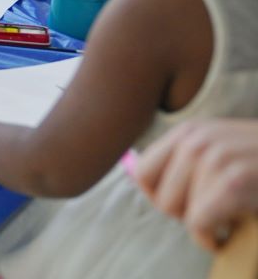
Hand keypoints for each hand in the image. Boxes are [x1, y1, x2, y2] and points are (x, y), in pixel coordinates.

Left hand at [136, 119, 257, 250]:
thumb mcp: (224, 151)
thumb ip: (188, 161)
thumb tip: (136, 175)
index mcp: (190, 132)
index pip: (142, 173)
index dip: (161, 197)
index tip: (188, 205)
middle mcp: (197, 140)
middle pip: (160, 199)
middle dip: (186, 215)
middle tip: (217, 213)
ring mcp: (215, 158)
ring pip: (180, 214)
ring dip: (205, 227)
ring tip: (230, 218)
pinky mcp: (233, 183)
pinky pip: (198, 224)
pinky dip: (212, 238)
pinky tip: (230, 234)